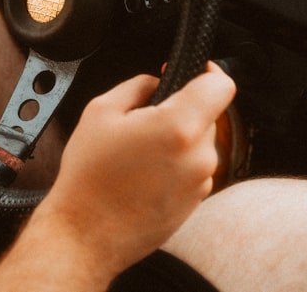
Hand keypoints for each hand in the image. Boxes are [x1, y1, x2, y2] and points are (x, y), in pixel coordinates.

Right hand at [31, 62, 235, 278]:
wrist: (85, 234)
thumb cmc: (89, 178)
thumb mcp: (100, 111)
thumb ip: (138, 86)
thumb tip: (157, 82)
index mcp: (179, 127)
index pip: (221, 86)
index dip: (207, 71)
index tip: (194, 71)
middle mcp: (199, 156)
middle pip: (208, 115)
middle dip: (181, 110)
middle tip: (144, 121)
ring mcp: (200, 183)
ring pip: (200, 142)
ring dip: (177, 139)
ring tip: (138, 154)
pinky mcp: (196, 203)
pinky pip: (193, 168)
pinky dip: (175, 164)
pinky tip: (143, 175)